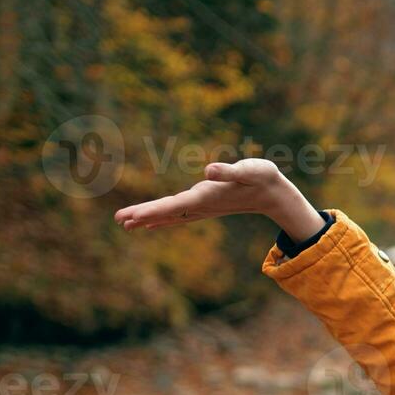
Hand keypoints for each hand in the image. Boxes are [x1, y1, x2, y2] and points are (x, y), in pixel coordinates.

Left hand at [114, 159, 326, 239]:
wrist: (276, 196)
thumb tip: (208, 170)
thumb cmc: (263, 178)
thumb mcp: (251, 170)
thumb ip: (230, 171)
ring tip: (126, 224)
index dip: (153, 210)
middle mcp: (202, 205)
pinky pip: (178, 214)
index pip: (175, 205)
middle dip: (143, 216)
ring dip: (149, 219)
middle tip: (119, 220)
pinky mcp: (206, 206)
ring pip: (170, 215)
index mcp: (208, 197)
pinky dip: (162, 218)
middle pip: (168, 212)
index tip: (133, 216)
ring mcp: (204, 208)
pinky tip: (150, 222)